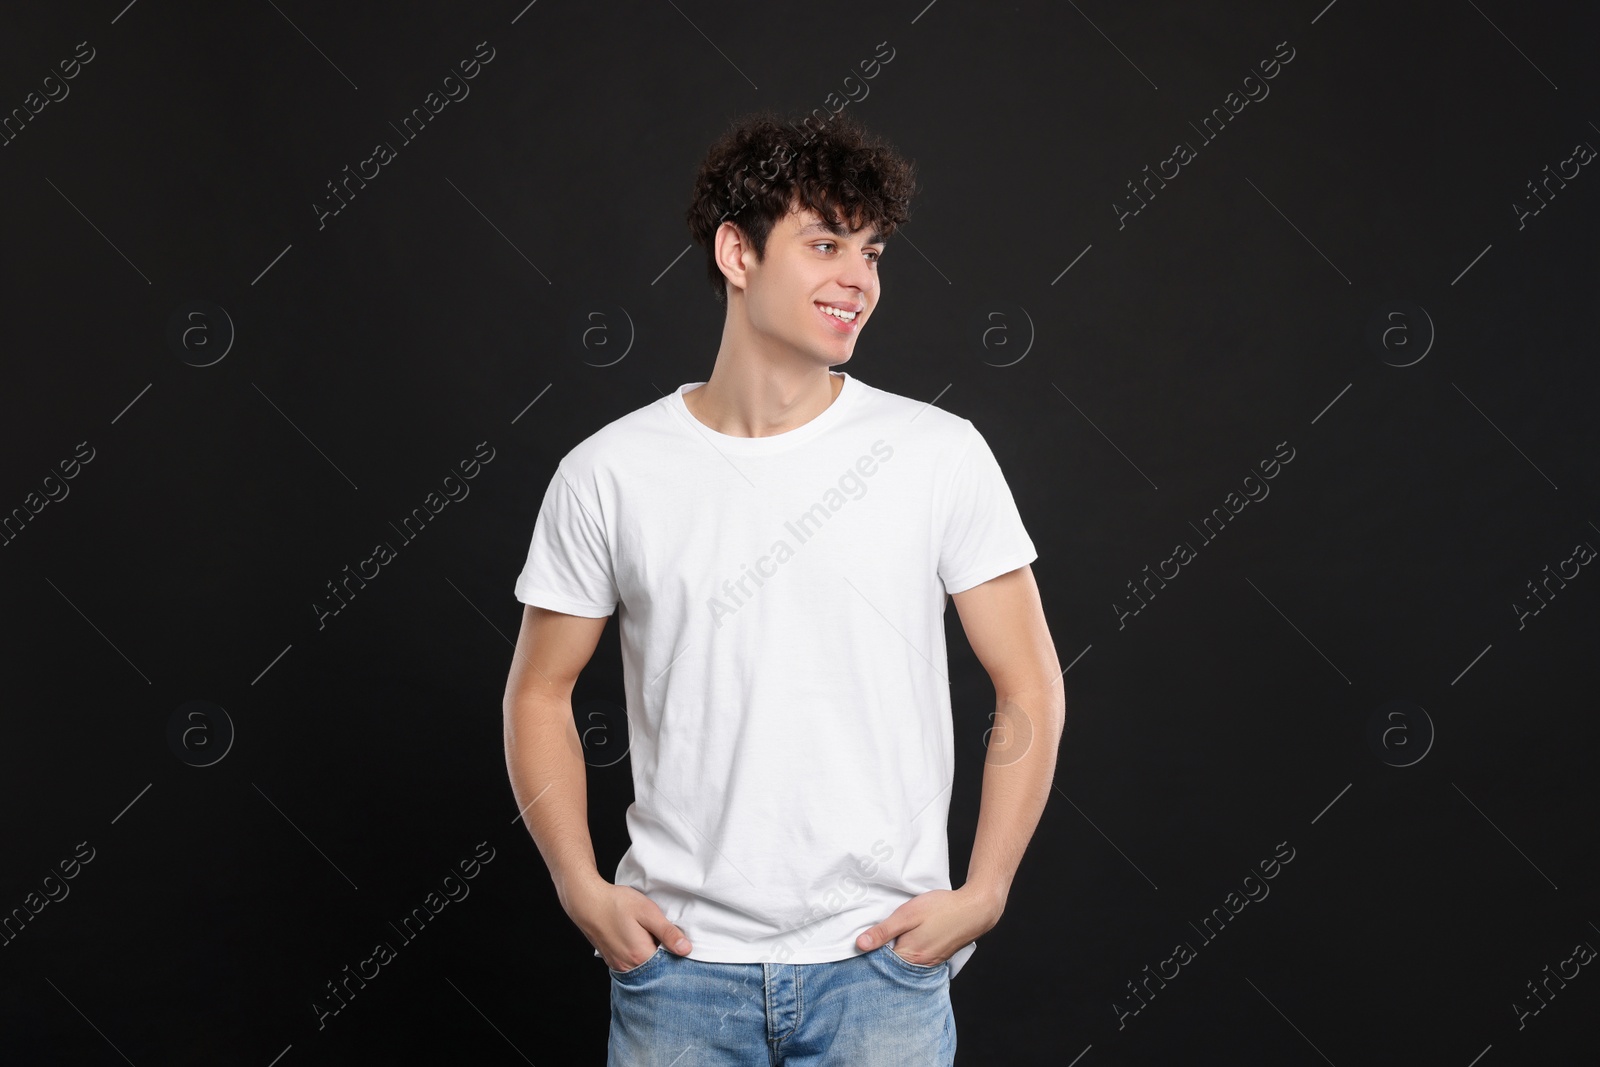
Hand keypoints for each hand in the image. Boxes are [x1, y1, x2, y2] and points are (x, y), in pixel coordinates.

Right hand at [562, 875, 692, 971]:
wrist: (587, 902)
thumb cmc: (616, 903)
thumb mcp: (647, 912)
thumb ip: (667, 932)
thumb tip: (686, 949)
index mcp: (640, 956)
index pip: (668, 964)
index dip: (674, 951)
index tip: (674, 938)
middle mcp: (628, 966)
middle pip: (655, 968)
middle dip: (662, 955)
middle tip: (659, 933)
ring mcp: (618, 965)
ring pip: (643, 967)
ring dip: (650, 955)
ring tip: (647, 935)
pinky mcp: (612, 961)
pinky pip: (631, 965)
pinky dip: (638, 956)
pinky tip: (637, 939)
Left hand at [854, 884, 1004, 965]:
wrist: (975, 909)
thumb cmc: (942, 908)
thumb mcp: (907, 914)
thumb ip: (884, 930)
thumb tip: (860, 945)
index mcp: (909, 956)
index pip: (880, 962)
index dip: (869, 952)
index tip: (860, 941)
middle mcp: (920, 965)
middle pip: (892, 965)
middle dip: (881, 954)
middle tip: (874, 937)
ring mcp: (931, 962)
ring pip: (905, 962)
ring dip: (896, 952)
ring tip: (891, 936)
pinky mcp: (938, 957)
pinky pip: (917, 959)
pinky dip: (909, 952)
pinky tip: (908, 939)